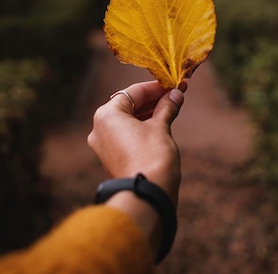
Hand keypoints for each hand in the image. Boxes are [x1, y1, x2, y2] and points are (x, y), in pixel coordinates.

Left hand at [87, 80, 186, 203]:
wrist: (147, 194)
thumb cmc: (152, 156)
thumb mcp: (161, 127)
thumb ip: (167, 107)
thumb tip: (175, 94)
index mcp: (107, 115)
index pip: (134, 92)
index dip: (157, 87)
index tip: (175, 84)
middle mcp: (100, 128)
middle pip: (130, 105)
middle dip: (155, 99)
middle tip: (177, 93)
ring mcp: (104, 145)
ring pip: (130, 120)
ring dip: (151, 113)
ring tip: (174, 106)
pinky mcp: (113, 157)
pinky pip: (128, 134)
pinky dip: (144, 127)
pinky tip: (163, 123)